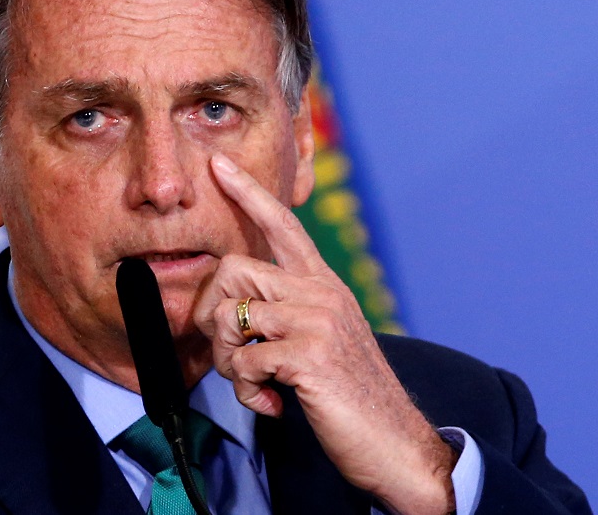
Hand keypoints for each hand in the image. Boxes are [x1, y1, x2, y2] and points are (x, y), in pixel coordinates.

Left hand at [194, 153, 456, 514]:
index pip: (284, 225)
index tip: (219, 164)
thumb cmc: (347, 395)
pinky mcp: (310, 354)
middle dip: (213, 317)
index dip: (248, 193)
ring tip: (257, 383)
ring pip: (228, 316)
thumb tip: (226, 312)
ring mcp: (318, 320)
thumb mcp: (319, 340)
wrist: (395, 444)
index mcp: (324, 285)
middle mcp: (321, 292)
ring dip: (229, 361)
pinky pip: (243, 359)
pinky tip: (272, 403)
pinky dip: (246, 390)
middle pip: (232, 269)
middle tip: (234, 356)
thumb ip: (282, 315)